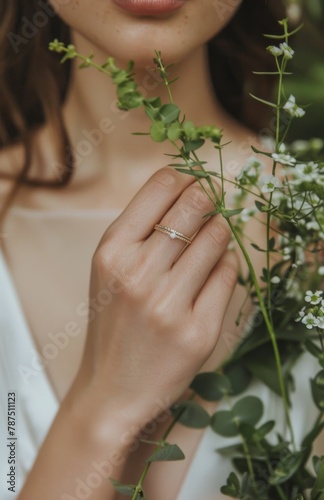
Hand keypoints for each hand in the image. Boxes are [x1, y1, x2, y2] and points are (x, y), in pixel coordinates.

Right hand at [76, 167, 237, 426]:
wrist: (111, 389)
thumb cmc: (112, 322)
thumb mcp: (109, 269)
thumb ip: (141, 229)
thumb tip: (189, 190)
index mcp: (111, 251)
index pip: (161, 186)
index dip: (185, 178)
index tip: (193, 185)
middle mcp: (138, 273)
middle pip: (195, 205)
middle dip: (209, 199)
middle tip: (211, 205)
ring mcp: (169, 304)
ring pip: (217, 238)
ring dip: (221, 232)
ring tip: (213, 241)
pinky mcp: (198, 331)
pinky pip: (229, 276)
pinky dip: (227, 266)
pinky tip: (215, 271)